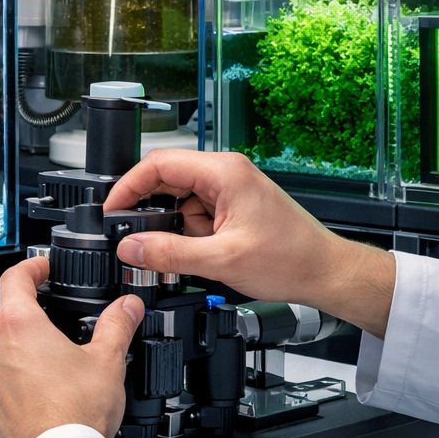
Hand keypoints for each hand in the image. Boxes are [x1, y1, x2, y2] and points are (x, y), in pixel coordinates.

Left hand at [0, 252, 145, 437]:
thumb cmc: (75, 417)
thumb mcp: (106, 363)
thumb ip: (116, 327)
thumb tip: (127, 307)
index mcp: (18, 325)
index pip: (15, 278)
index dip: (30, 268)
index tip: (40, 269)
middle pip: (6, 321)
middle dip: (29, 326)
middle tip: (56, 340)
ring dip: (12, 359)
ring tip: (44, 379)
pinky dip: (2, 390)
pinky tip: (28, 404)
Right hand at [102, 150, 395, 338]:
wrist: (327, 273)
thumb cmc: (292, 260)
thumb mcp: (221, 261)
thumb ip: (169, 253)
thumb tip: (130, 247)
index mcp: (224, 172)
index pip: (158, 164)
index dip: (128, 187)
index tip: (111, 210)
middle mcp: (226, 172)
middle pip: (166, 179)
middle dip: (148, 210)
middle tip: (134, 238)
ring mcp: (230, 187)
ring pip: (178, 198)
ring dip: (172, 225)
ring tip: (186, 253)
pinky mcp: (233, 204)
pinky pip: (195, 211)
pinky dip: (188, 232)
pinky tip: (200, 252)